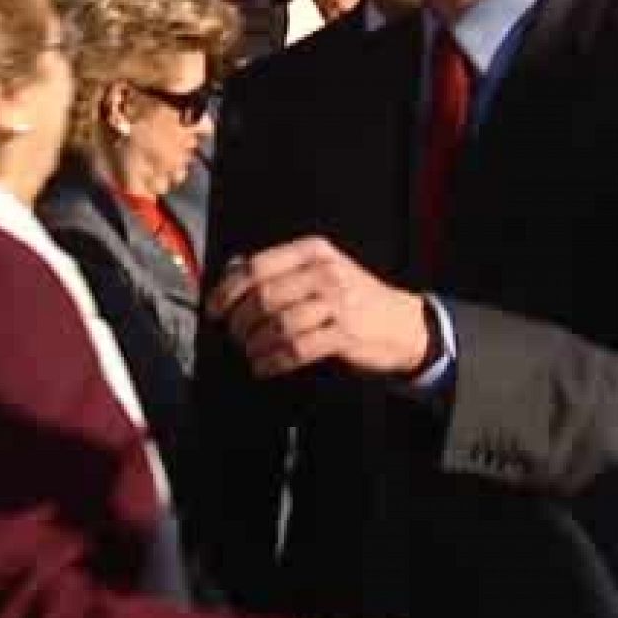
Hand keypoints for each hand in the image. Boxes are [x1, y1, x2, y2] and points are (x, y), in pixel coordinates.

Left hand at [207, 237, 430, 378]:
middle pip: (263, 297)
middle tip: (234, 336)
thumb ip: (280, 269)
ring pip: (277, 324)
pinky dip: (273, 361)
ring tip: (250, 353)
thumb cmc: (353, 298)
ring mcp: (337, 303)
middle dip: (240, 322)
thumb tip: (231, 271)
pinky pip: (297, 349)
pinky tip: (264, 366)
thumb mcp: (321, 270)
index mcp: (313, 251)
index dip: (228, 290)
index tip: (213, 309)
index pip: (257, 266)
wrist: (404, 324)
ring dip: (255, 345)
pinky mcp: (345, 334)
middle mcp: (324, 272)